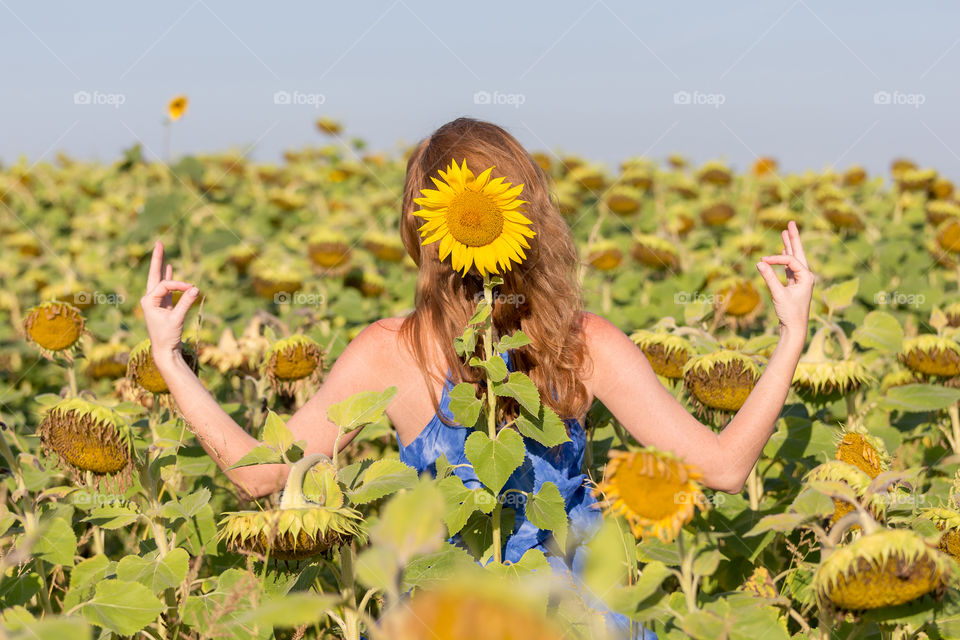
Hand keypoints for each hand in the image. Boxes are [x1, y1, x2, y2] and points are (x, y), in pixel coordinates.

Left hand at [140, 241, 199, 365]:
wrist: (164, 351)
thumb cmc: (167, 336)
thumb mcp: (177, 319)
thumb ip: (186, 303)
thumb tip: (196, 289)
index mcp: (148, 301)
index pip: (165, 285)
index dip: (179, 285)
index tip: (192, 289)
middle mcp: (150, 299)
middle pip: (154, 275)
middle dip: (157, 259)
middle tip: (159, 243)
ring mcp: (156, 302)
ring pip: (160, 281)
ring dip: (162, 267)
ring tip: (161, 252)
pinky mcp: (163, 307)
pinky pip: (166, 289)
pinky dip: (168, 279)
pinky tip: (168, 268)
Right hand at [756, 220, 813, 339]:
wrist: (794, 328)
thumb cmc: (789, 313)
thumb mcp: (778, 294)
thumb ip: (769, 278)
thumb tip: (759, 262)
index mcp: (807, 276)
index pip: (790, 260)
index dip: (775, 259)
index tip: (761, 262)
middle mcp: (806, 276)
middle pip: (799, 252)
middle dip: (794, 238)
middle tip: (791, 223)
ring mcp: (800, 280)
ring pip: (794, 259)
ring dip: (789, 246)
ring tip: (786, 232)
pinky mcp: (794, 285)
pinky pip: (789, 267)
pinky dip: (785, 259)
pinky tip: (782, 251)